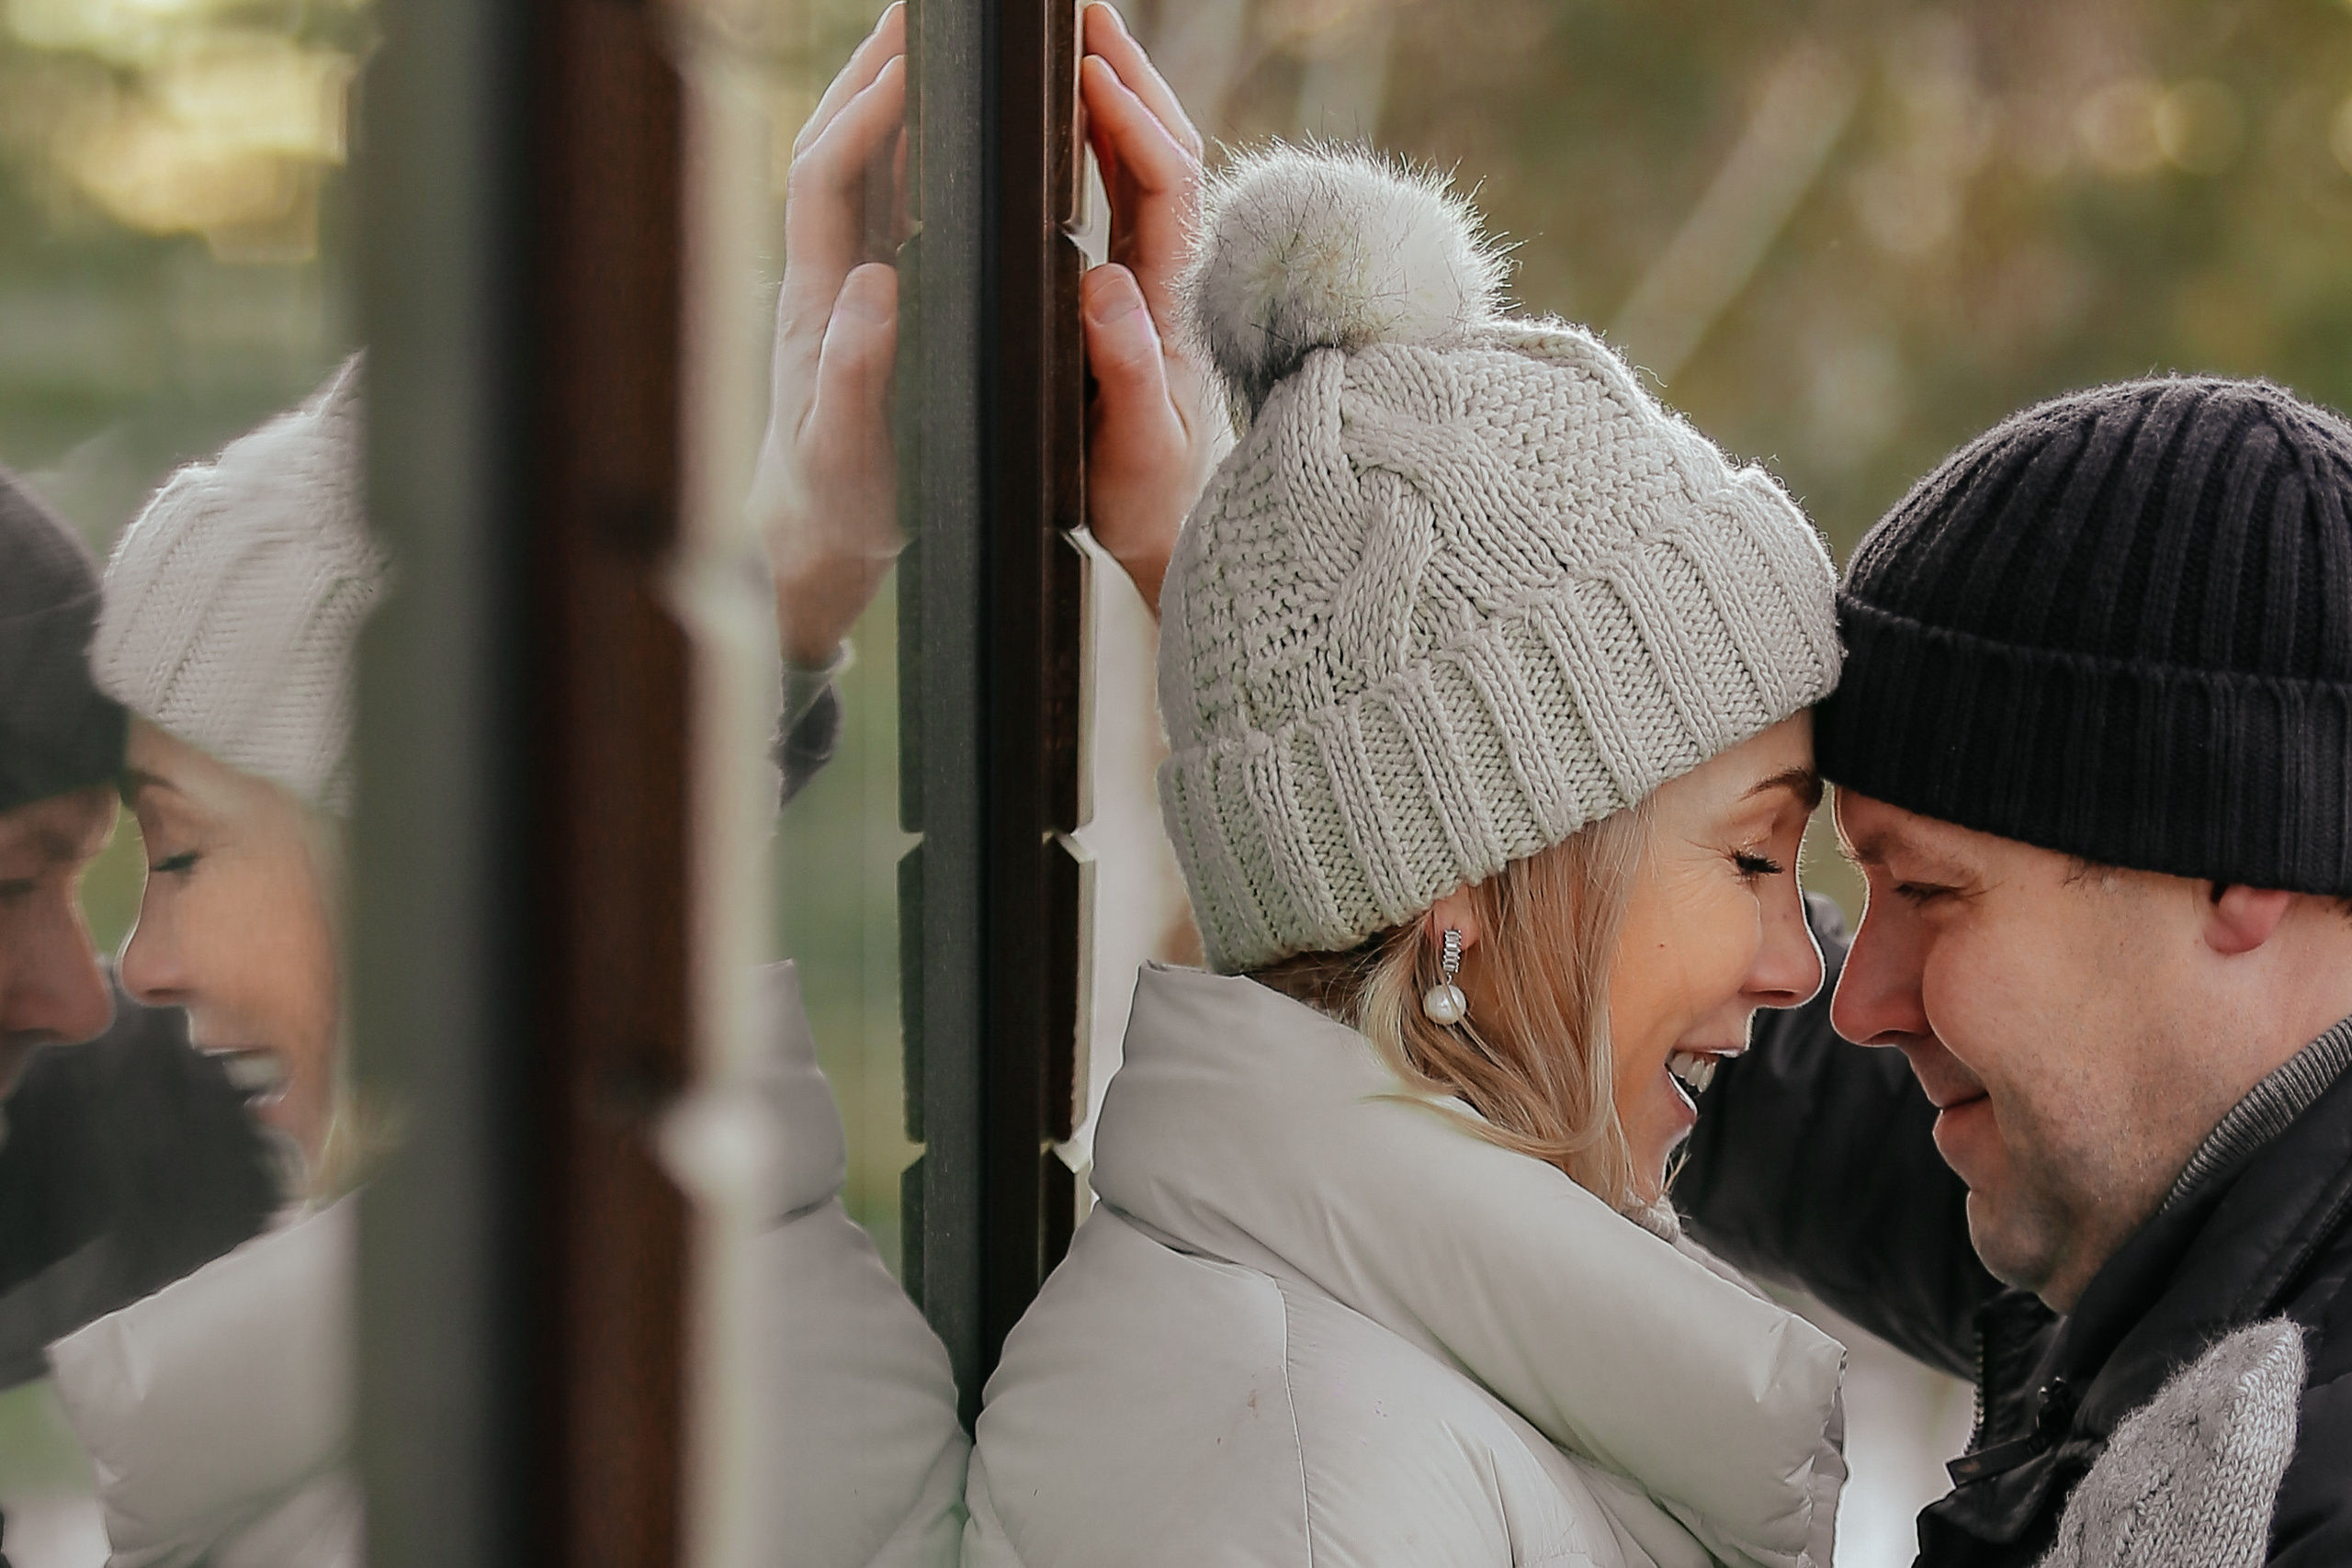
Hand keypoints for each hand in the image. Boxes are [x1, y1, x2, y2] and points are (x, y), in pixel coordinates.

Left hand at [755, 5, 907, 668]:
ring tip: (933, 38)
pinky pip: (883, 200)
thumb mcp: (853, 457)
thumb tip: (877, 287)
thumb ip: (856, 377)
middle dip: (871, 70)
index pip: (829, 179)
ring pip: (857, 163)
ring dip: (886, 94)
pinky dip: (907, 144)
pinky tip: (942, 119)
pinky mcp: (867, 294)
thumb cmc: (840, 506)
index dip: (865, 117)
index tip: (911, 69)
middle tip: (924, 12)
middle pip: (835, 144)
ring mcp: (844, 281)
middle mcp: (825, 276)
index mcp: (820, 305)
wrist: (810, 536)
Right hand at [1080, 2, 1223, 616]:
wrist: (1169, 536)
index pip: (1163, 182)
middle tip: (1080, 12)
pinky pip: (1131, 193)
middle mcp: (1176, 277)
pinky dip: (1105, 139)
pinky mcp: (1142, 291)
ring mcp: (1162, 278)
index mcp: (1175, 302)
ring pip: (1151, 162)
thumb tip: (1103, 286)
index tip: (1088, 71)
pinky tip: (1074, 113)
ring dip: (1117, 94)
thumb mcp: (1132, 447)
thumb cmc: (1145, 502)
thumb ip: (1125, 369)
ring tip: (1075, 36)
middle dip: (1127, 73)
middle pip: (1165, 147)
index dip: (1128, 120)